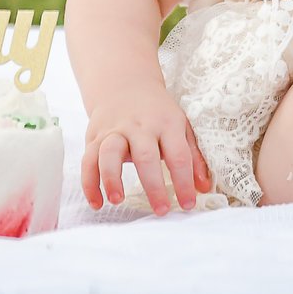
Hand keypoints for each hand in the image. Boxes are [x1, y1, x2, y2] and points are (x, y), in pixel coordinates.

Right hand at [80, 87, 212, 214]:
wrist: (124, 83)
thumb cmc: (158, 112)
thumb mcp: (181, 126)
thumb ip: (194, 157)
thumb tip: (204, 188)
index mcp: (166, 123)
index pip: (178, 154)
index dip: (184, 181)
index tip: (188, 205)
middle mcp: (139, 126)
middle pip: (145, 155)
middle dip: (153, 185)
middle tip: (161, 210)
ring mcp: (115, 130)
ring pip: (109, 153)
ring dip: (111, 178)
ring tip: (117, 200)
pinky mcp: (95, 136)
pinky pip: (88, 160)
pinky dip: (89, 182)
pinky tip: (97, 202)